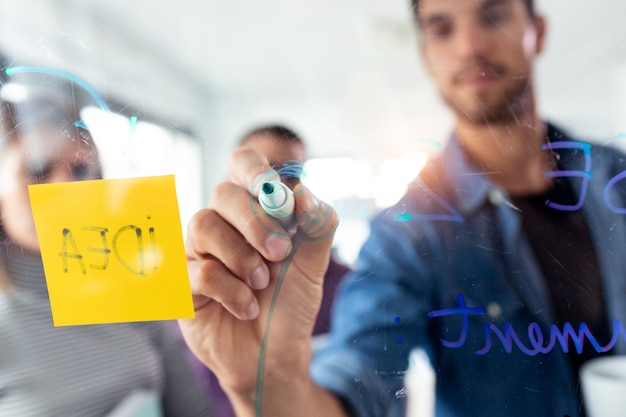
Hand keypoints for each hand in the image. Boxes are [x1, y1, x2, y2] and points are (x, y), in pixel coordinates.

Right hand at [178, 147, 337, 402]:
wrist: (275, 354)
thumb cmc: (291, 303)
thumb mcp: (314, 264)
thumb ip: (316, 224)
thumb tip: (302, 190)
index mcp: (254, 210)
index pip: (242, 165)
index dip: (253, 169)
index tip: (272, 192)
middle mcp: (223, 224)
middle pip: (222, 193)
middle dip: (255, 222)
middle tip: (280, 252)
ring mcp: (198, 251)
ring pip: (203, 225)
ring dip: (241, 257)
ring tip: (261, 284)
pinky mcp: (183, 283)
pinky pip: (198, 270)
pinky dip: (231, 291)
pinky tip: (247, 308)